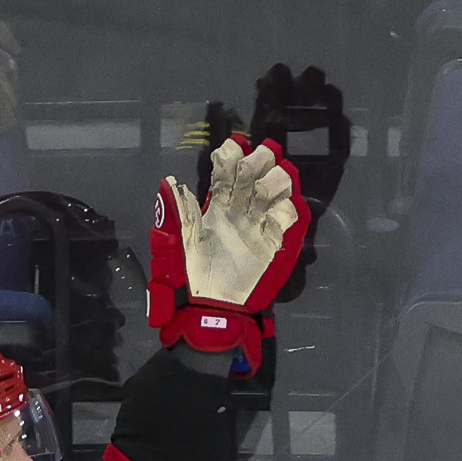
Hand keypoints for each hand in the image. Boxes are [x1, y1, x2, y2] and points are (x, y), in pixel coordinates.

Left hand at [147, 138, 308, 359]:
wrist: (211, 308)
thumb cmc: (192, 276)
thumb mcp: (179, 242)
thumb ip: (177, 212)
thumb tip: (170, 182)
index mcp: (219, 203)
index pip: (229, 166)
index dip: (231, 153)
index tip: (227, 152)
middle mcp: (243, 207)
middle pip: (259, 167)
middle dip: (257, 160)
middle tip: (248, 169)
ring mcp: (262, 222)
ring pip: (280, 184)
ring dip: (275, 179)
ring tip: (262, 190)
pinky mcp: (277, 242)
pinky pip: (291, 216)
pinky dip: (286, 208)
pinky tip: (274, 213)